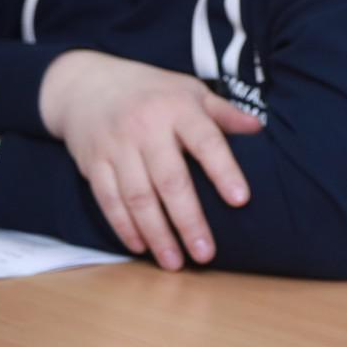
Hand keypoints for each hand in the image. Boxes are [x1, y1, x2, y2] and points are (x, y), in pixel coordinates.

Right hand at [39, 49, 261, 269]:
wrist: (87, 84)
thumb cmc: (152, 91)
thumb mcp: (190, 91)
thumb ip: (224, 113)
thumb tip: (258, 129)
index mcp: (178, 110)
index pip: (206, 142)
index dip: (224, 171)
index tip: (241, 200)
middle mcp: (146, 129)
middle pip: (170, 180)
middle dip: (188, 220)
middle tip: (205, 253)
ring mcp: (116, 148)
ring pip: (137, 197)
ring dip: (157, 233)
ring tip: (174, 262)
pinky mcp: (92, 164)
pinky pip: (108, 200)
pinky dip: (124, 226)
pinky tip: (141, 247)